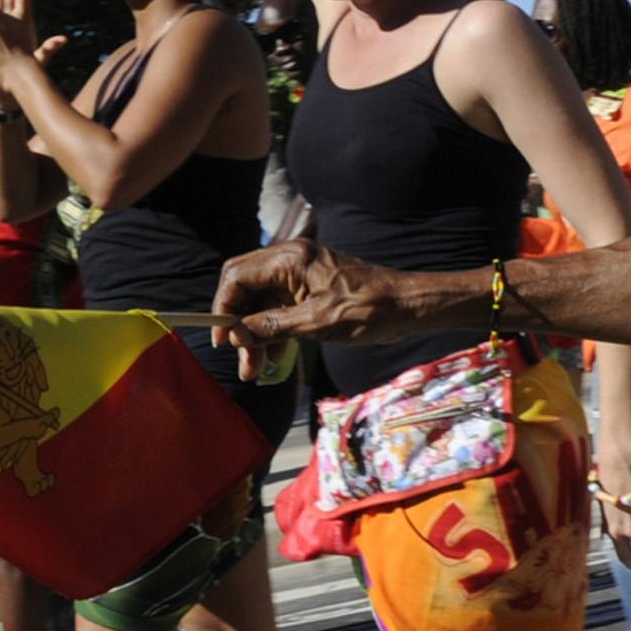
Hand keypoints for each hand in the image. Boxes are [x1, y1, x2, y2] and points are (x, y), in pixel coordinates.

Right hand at [212, 241, 470, 368]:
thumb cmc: (369, 309)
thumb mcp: (317, 322)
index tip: (223, 340)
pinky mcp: (310, 291)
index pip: (237, 277)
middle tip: (243, 363)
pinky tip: (273, 359)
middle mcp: (291, 261)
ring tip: (255, 371)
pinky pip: (280, 310)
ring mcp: (300, 276)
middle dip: (239, 327)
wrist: (408, 307)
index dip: (224, 308)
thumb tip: (237, 334)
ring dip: (256, 335)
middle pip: (245, 291)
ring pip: (262, 304)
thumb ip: (273, 327)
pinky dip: (274, 333)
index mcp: (291, 258)